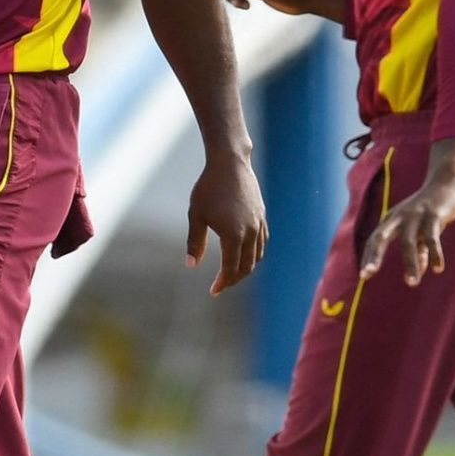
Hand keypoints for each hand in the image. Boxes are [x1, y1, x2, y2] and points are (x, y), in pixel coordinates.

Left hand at [186, 150, 267, 294]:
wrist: (230, 164)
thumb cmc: (208, 188)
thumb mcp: (196, 215)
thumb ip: (195, 242)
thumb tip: (191, 265)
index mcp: (234, 235)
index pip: (231, 269)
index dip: (222, 282)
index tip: (213, 291)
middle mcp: (251, 233)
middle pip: (247, 266)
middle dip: (234, 279)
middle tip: (221, 285)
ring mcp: (259, 224)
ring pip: (257, 256)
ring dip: (246, 268)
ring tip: (232, 274)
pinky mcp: (262, 216)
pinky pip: (263, 242)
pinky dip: (255, 254)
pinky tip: (245, 255)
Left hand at [360, 171, 454, 285]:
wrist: (445, 185)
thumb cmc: (429, 211)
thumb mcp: (421, 231)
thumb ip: (420, 250)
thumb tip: (419, 271)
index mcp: (391, 220)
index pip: (373, 240)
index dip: (368, 257)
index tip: (363, 276)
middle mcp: (398, 217)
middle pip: (380, 237)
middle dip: (373, 256)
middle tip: (367, 275)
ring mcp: (414, 215)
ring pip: (407, 242)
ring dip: (409, 264)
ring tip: (412, 283)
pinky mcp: (433, 215)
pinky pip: (432, 237)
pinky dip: (434, 253)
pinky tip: (438, 269)